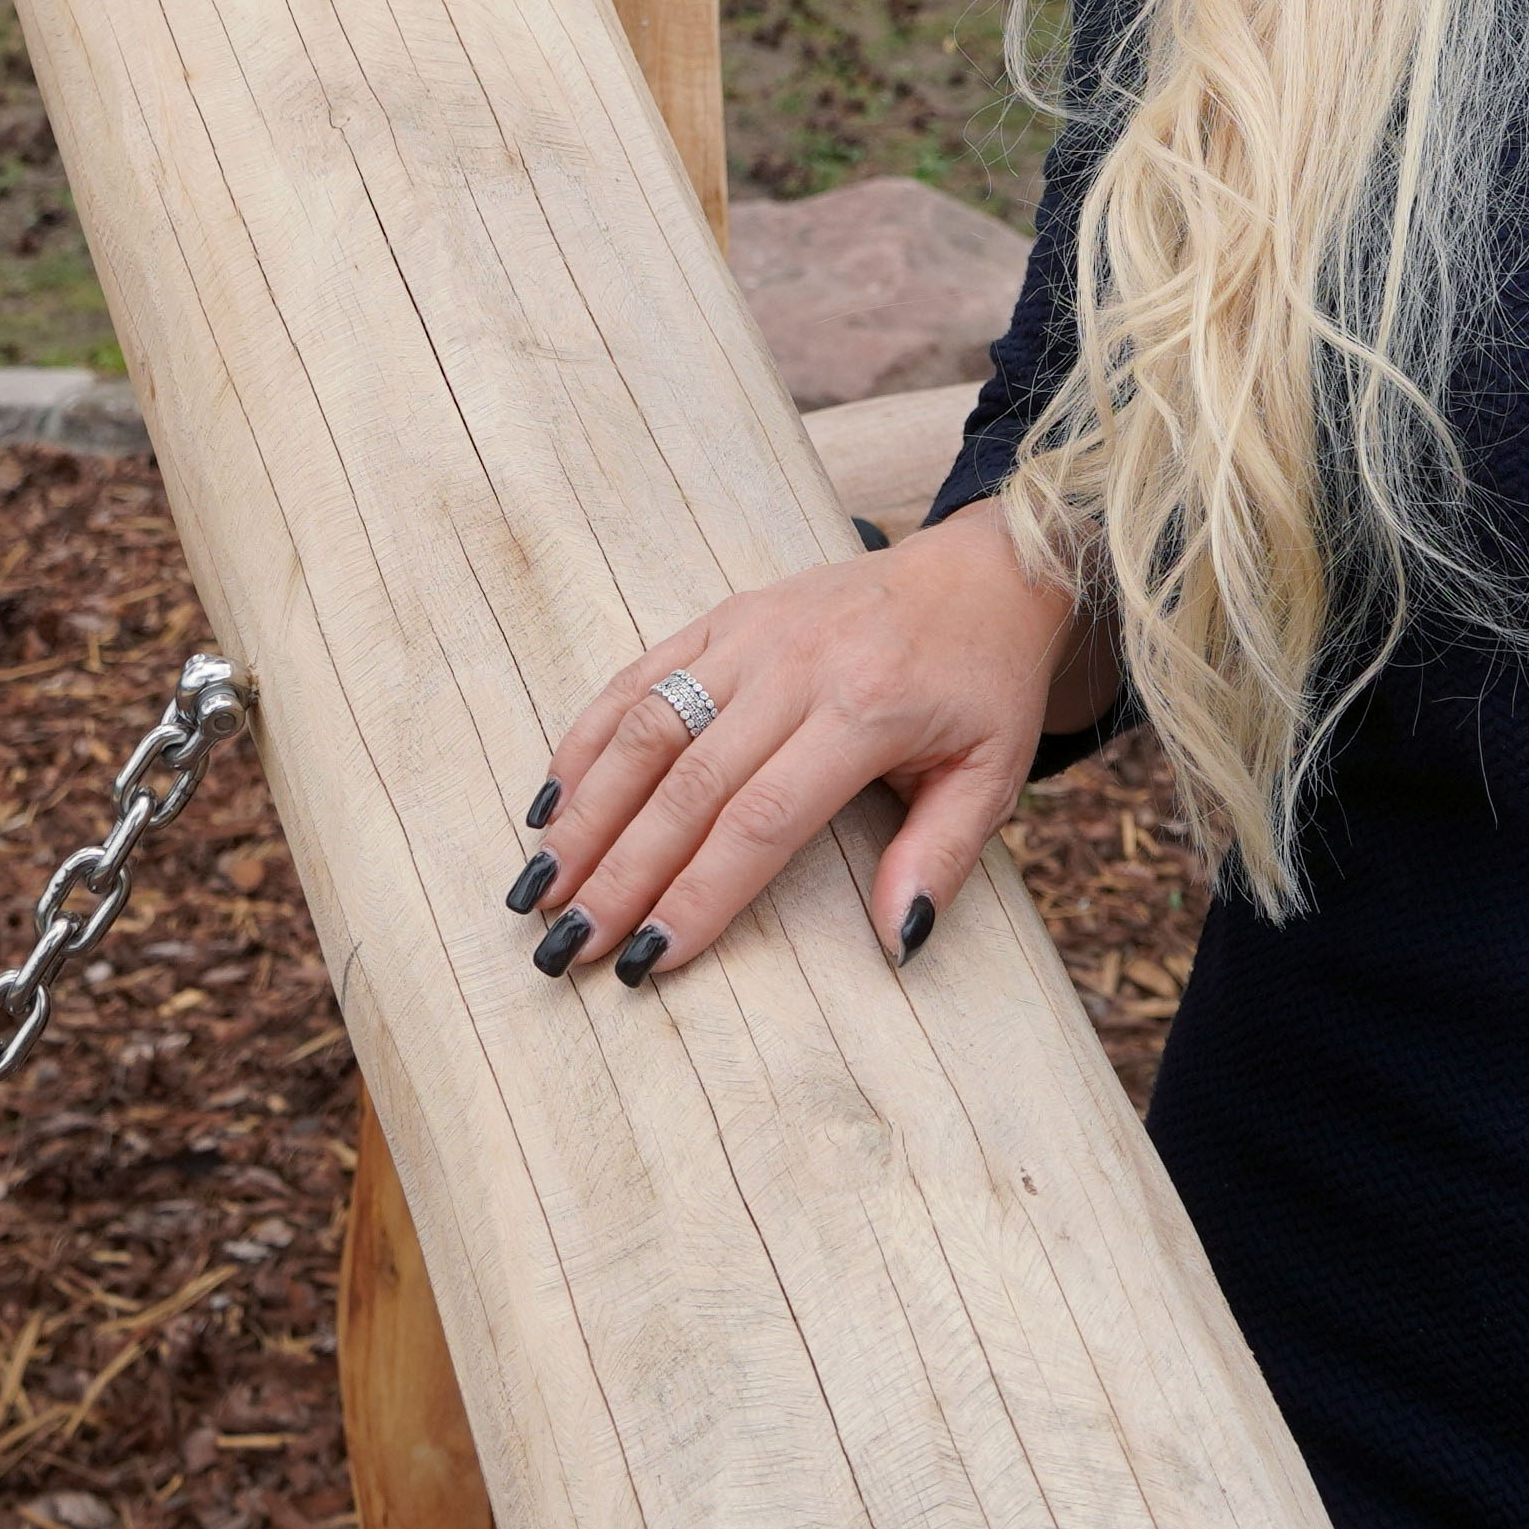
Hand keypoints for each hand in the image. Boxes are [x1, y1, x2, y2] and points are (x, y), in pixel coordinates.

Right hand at [496, 506, 1116, 988]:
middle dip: (618, 874)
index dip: (696, 894)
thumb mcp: (992, 775)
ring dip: (584, 813)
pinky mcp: (723, 614)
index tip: (645, 960)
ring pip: (645, 728)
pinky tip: (550, 804)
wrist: (982, 569)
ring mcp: (750, 632)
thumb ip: (940, 858)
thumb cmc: (985, 686)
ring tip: (537, 890)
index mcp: (866, 709)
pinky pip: (639, 677)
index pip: (760, 819)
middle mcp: (795, 665)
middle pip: (685, 783)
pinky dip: (586, 739)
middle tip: (564, 947)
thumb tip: (896, 943)